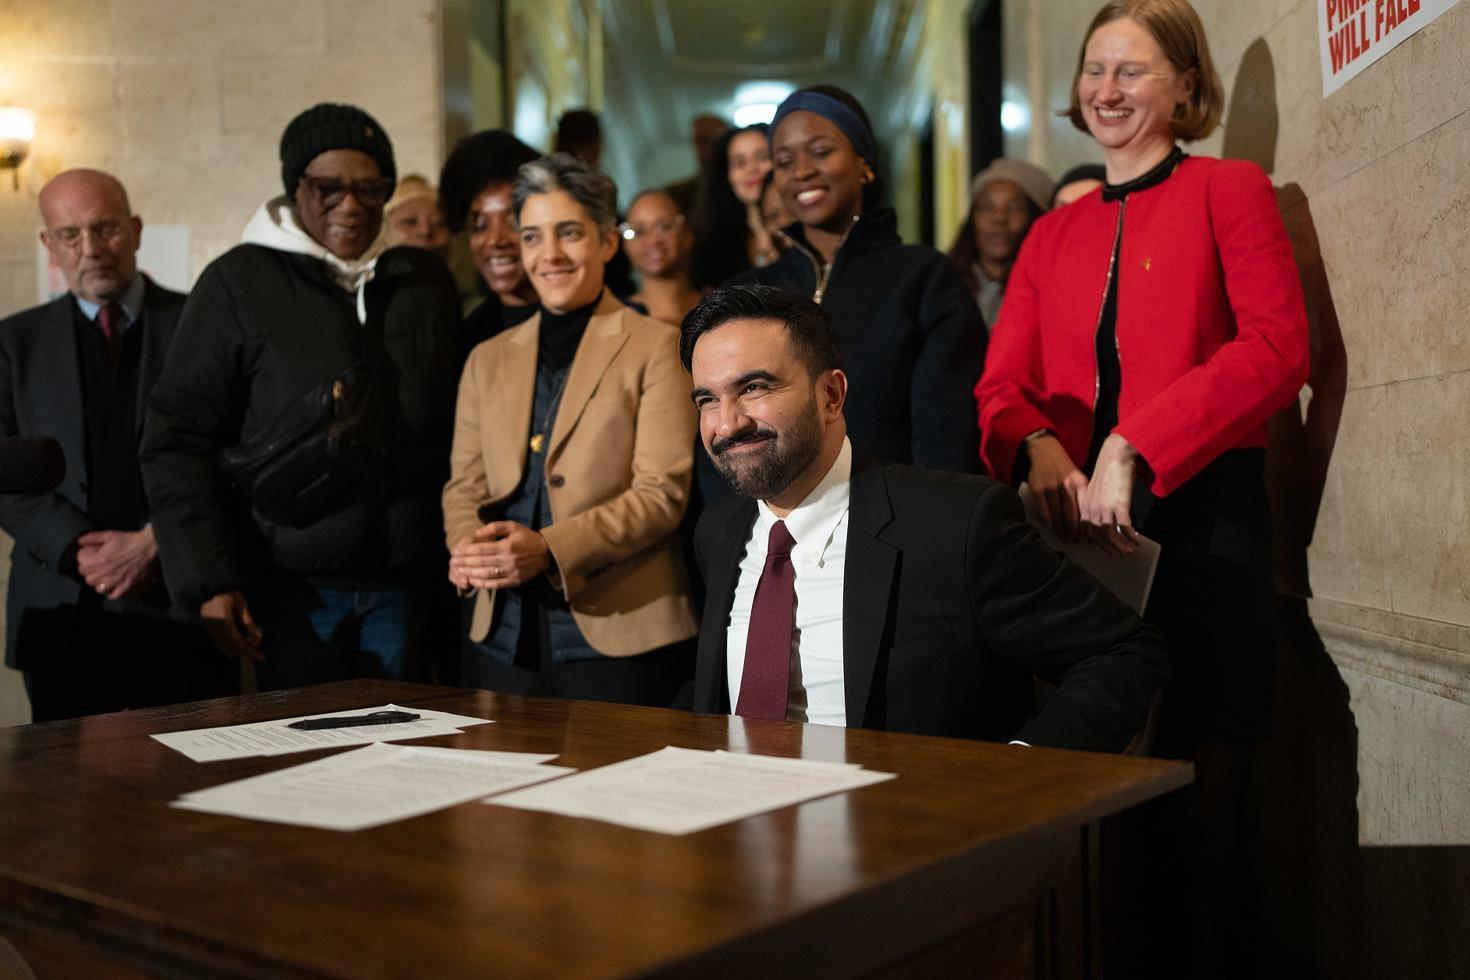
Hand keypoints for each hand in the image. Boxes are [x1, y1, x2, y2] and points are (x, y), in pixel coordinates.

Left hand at [75, 528, 159, 599]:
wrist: (150, 547)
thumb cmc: (129, 540)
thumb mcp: (109, 535)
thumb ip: (92, 537)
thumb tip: (79, 541)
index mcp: (99, 561)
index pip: (81, 569)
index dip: (85, 564)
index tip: (90, 561)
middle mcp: (105, 573)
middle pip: (89, 580)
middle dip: (92, 574)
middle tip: (99, 569)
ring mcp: (116, 582)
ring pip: (99, 589)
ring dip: (101, 584)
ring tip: (106, 579)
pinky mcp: (127, 587)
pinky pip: (114, 596)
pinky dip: (113, 592)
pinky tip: (115, 586)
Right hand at [200, 590, 263, 661]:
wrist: (208, 588)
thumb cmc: (226, 593)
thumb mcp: (240, 603)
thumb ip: (248, 620)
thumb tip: (257, 635)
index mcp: (225, 623)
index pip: (238, 644)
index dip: (250, 652)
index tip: (261, 657)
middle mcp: (216, 630)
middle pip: (232, 650)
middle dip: (246, 650)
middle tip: (256, 639)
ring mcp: (211, 631)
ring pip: (226, 650)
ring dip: (239, 648)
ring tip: (249, 637)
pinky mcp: (209, 631)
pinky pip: (220, 645)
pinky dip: (232, 646)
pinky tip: (240, 637)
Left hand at [448, 521, 549, 590]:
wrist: (546, 553)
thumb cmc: (527, 537)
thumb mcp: (513, 526)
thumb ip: (495, 527)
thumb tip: (477, 533)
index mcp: (507, 546)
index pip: (482, 549)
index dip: (467, 551)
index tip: (456, 551)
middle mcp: (509, 560)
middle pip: (481, 562)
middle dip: (464, 562)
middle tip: (452, 562)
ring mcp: (512, 572)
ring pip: (486, 574)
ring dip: (470, 573)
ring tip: (459, 571)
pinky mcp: (515, 581)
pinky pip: (495, 584)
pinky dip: (482, 583)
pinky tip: (472, 581)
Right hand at [1024, 435, 1087, 540]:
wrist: (1045, 451)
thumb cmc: (1064, 467)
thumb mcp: (1078, 477)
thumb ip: (1083, 494)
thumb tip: (1089, 519)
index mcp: (1080, 483)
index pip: (1085, 510)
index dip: (1086, 526)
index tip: (1088, 537)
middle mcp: (1066, 486)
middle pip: (1071, 515)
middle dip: (1073, 531)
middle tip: (1074, 541)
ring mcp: (1051, 488)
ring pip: (1057, 515)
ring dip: (1060, 529)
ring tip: (1064, 538)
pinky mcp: (1038, 489)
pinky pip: (1043, 510)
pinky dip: (1048, 521)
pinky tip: (1051, 527)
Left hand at [1078, 433, 1140, 556]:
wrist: (1116, 455)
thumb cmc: (1110, 471)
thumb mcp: (1098, 490)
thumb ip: (1098, 505)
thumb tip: (1107, 519)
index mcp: (1085, 506)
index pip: (1087, 532)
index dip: (1097, 543)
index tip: (1107, 548)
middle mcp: (1092, 509)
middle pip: (1098, 538)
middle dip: (1110, 549)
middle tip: (1121, 554)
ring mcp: (1104, 508)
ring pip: (1109, 536)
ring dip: (1121, 547)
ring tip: (1130, 551)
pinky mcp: (1119, 505)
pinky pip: (1124, 528)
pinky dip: (1130, 537)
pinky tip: (1137, 540)